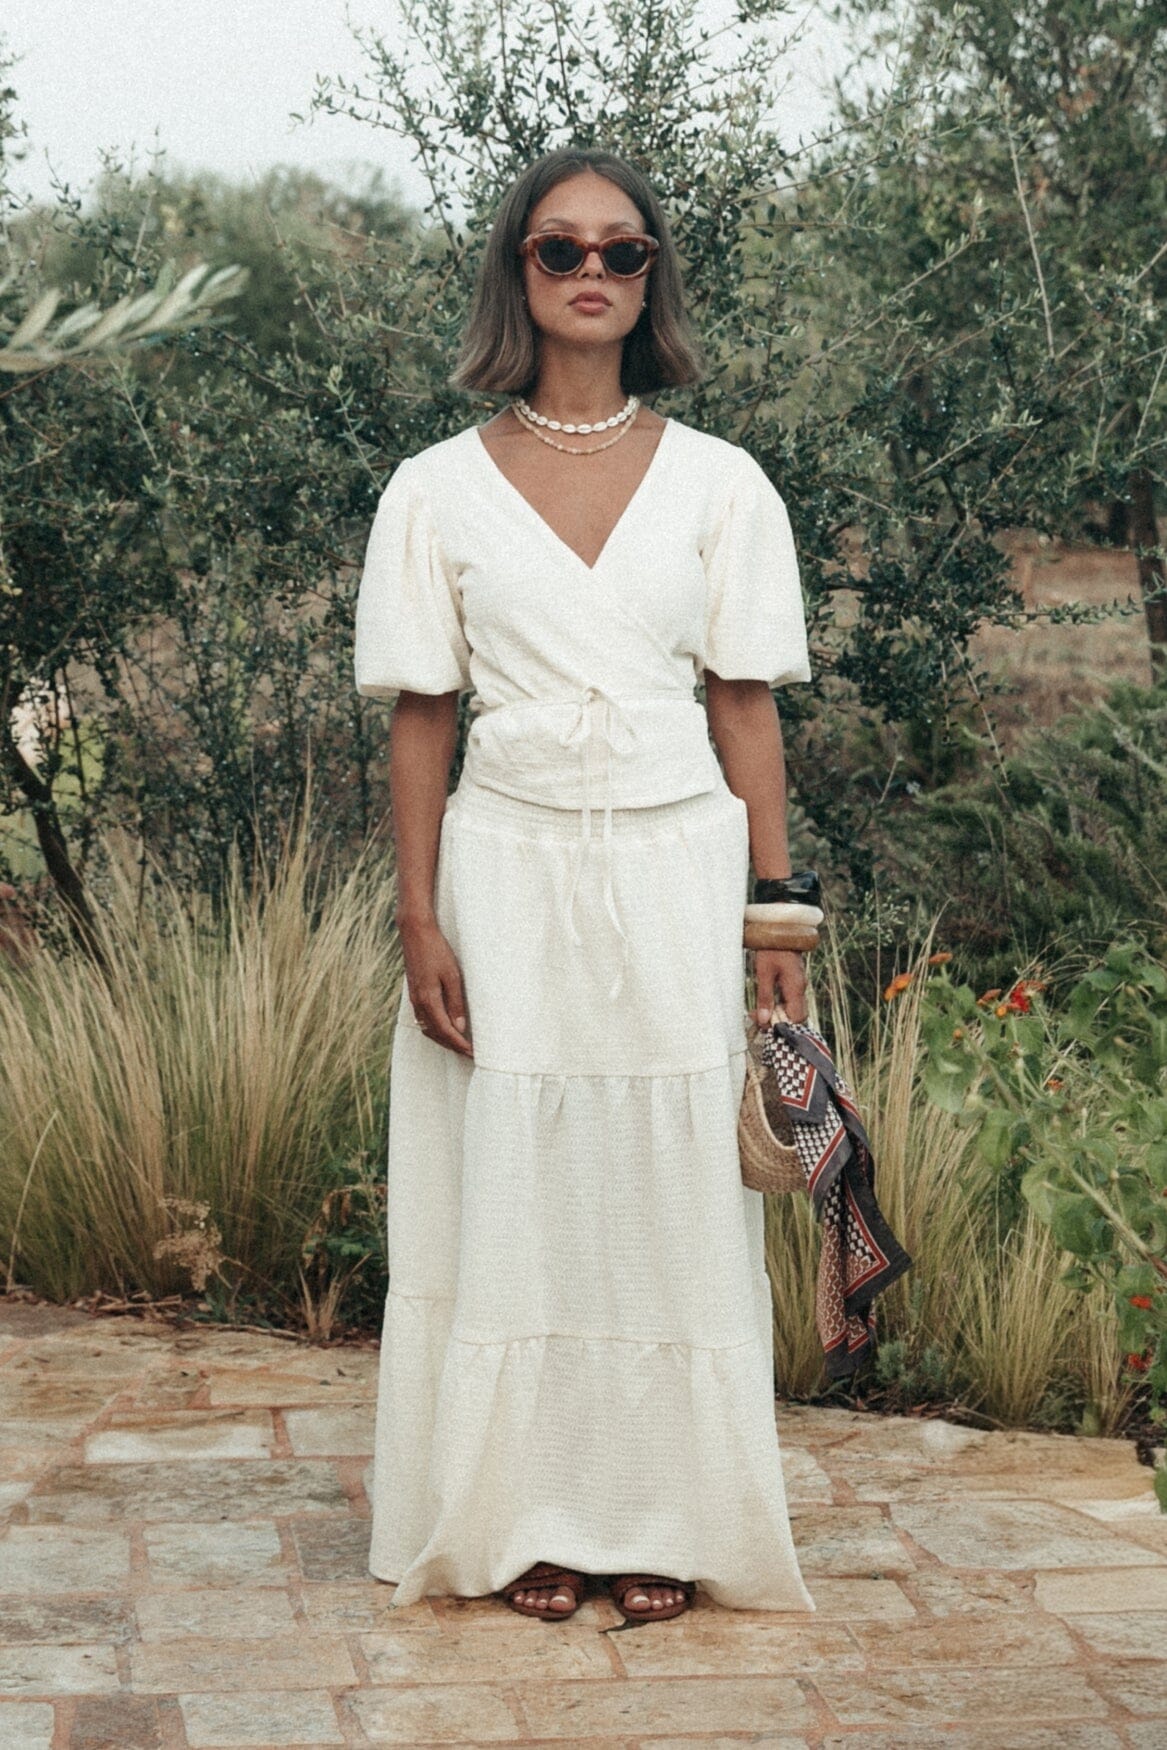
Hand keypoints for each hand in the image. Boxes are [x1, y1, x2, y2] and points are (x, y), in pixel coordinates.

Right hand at [399, 919, 473, 1056]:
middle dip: (452, 1046)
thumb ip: (456, 1003)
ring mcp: (414, 1000)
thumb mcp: (452, 975)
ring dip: (443, 1039)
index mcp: (429, 1000)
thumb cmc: (437, 951)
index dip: (459, 1044)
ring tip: (460, 1044)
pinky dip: (435, 1029)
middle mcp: (419, 1004)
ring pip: (428, 1029)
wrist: (416, 933)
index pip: (446, 1031)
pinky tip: (445, 1028)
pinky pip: (424, 1020)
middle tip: (469, 1054)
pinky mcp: (414, 994)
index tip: (472, 1053)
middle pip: (436, 1034)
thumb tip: (460, 1027)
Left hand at [752, 949, 807, 1026]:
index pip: (797, 1018)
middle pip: (797, 1016)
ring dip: (777, 1013)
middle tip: (758, 1018)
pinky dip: (779, 1005)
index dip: (782, 1025)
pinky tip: (765, 1002)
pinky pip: (790, 999)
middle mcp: (801, 988)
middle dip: (779, 1022)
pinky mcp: (794, 980)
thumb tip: (764, 1020)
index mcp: (796, 987)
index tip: (764, 1023)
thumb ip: (765, 997)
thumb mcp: (763, 972)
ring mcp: (799, 984)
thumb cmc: (771, 948)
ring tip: (758, 1012)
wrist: (780, 928)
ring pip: (793, 1008)